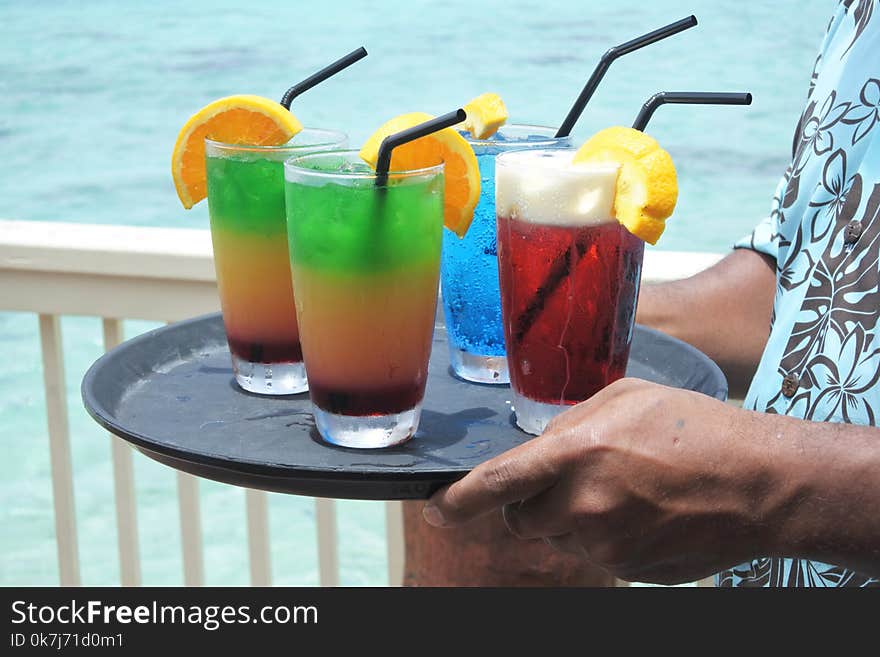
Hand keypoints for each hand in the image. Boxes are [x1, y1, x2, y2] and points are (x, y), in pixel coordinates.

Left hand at [423, 378, 771, 584]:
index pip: (500, 483)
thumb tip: (538, 451)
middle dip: (533, 502)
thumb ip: (570, 424)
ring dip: (573, 518)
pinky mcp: (627, 571)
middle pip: (524, 520)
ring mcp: (607, 545)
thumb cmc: (695, 429)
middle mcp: (585, 506)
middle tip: (574, 478)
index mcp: (578, 454)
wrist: (760, 484)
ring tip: (623, 489)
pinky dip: (604, 536)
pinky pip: (594, 555)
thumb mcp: (626, 398)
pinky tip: (642, 511)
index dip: (461, 499)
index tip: (438, 509)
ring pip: (559, 538)